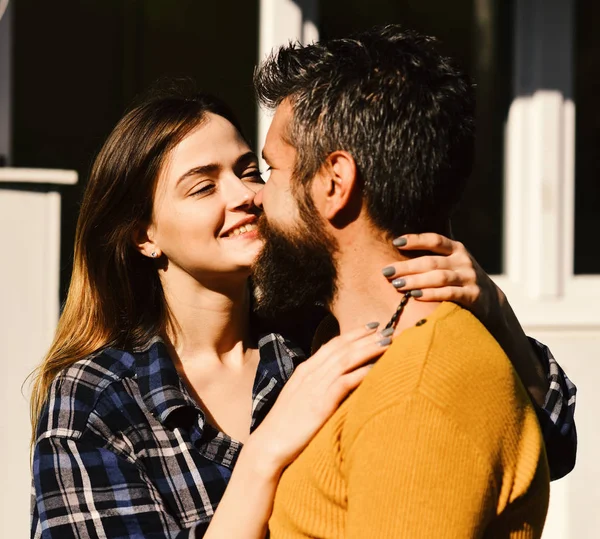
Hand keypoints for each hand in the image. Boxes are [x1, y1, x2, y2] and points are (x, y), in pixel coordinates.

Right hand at [248, 323, 389, 474]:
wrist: (269, 444)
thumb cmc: (286, 425)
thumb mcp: (300, 397)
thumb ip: (316, 385)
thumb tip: (336, 379)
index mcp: (305, 369)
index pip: (333, 344)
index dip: (354, 334)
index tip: (372, 326)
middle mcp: (311, 373)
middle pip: (343, 348)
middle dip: (367, 337)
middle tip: (388, 329)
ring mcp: (315, 386)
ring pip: (346, 360)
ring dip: (368, 349)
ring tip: (388, 342)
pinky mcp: (321, 403)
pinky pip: (345, 382)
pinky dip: (362, 373)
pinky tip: (376, 368)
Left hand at [381, 232, 503, 326]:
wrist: (491, 301)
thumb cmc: (461, 278)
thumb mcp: (452, 262)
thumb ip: (434, 255)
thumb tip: (400, 245)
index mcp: (457, 249)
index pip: (435, 240)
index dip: (416, 240)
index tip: (396, 242)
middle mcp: (463, 261)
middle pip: (431, 262)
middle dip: (407, 267)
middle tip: (387, 272)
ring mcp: (469, 278)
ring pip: (439, 277)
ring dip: (416, 281)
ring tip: (397, 285)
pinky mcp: (473, 295)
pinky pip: (449, 293)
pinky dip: (431, 294)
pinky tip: (415, 296)